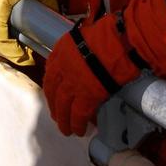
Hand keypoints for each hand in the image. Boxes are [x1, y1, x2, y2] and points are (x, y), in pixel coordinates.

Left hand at [43, 12, 143, 135]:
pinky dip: (79, 124)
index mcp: (59, 54)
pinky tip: (80, 131)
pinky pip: (79, 115)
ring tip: (67, 130)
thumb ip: (76, 51)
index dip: (51, 89)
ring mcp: (72, 84)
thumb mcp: (82, 38)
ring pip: (63, 108)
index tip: (53, 97)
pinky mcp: (86, 96)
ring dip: (64, 121)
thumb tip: (81, 59)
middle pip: (54, 94)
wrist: (115, 43)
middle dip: (55, 108)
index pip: (50, 76)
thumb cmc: (104, 35)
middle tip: (58, 117)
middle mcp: (62, 70)